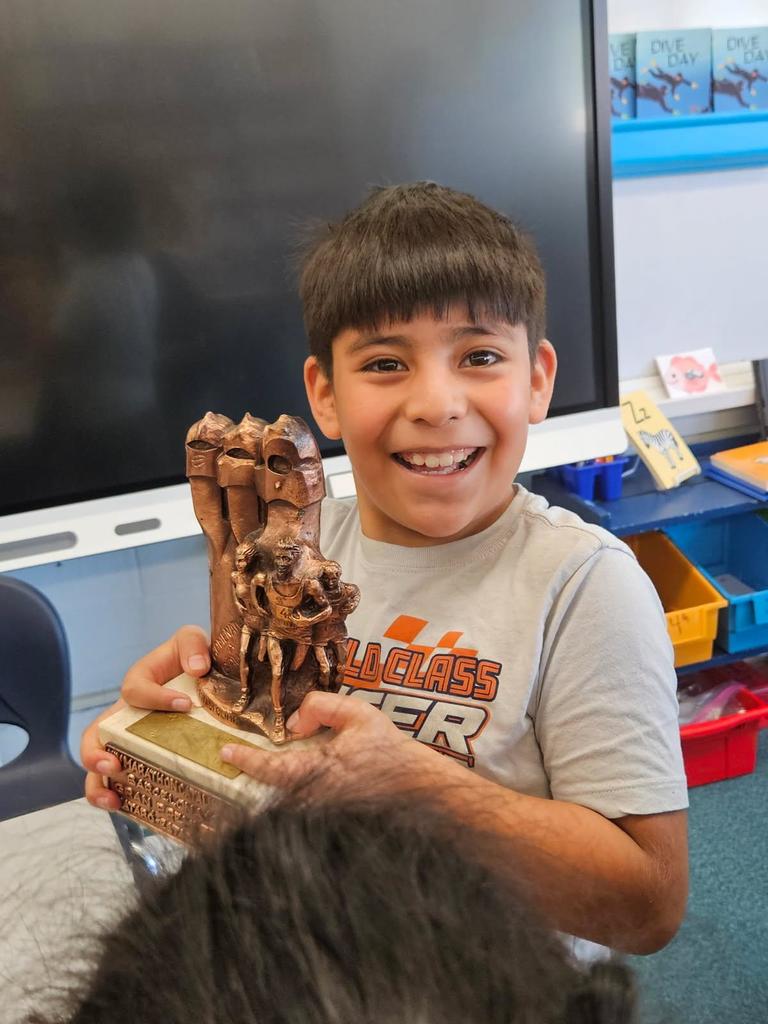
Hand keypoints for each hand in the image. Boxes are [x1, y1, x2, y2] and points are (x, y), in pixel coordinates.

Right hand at [81, 625, 210, 809]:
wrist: (211, 680)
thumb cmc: (195, 659)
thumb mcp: (193, 641)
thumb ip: (192, 644)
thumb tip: (196, 668)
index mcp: (138, 683)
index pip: (134, 690)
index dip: (155, 698)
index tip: (185, 704)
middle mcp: (127, 714)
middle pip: (95, 734)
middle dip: (95, 754)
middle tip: (113, 766)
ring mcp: (132, 739)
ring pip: (100, 764)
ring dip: (98, 785)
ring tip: (113, 800)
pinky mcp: (145, 759)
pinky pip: (124, 782)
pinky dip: (122, 799)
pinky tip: (130, 811)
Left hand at [220, 690, 450, 796]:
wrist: (420, 790)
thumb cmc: (390, 752)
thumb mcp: (360, 715)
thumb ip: (323, 708)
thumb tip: (296, 722)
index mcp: (317, 770)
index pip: (270, 768)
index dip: (245, 759)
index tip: (225, 751)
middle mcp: (312, 798)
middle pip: (271, 788)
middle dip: (257, 773)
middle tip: (238, 755)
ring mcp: (318, 815)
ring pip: (284, 801)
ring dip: (274, 786)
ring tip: (264, 768)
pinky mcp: (326, 824)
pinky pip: (300, 810)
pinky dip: (292, 796)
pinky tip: (301, 783)